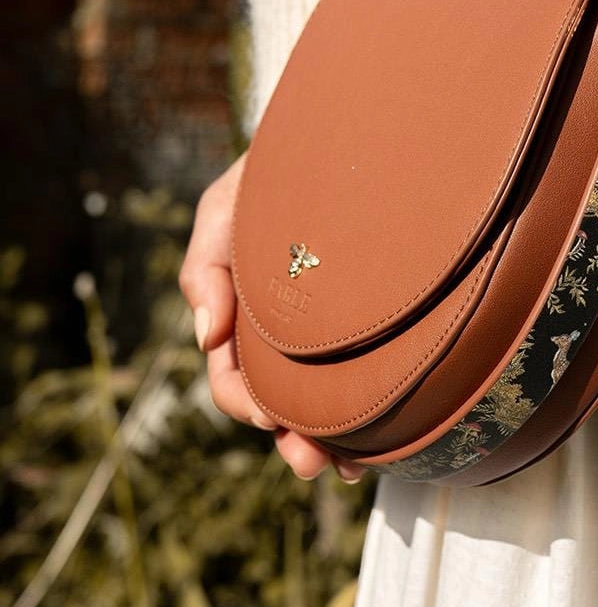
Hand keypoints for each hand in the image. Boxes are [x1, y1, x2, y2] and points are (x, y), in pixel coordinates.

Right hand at [179, 151, 366, 483]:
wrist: (341, 140)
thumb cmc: (273, 172)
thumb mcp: (227, 206)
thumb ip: (207, 265)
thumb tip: (205, 336)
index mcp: (241, 312)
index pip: (230, 374)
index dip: (243, 401)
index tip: (270, 416)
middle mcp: (281, 332)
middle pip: (278, 402)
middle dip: (290, 439)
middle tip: (314, 463)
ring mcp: (326, 332)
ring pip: (322, 400)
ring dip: (329, 440)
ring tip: (348, 467)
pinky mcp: (371, 324)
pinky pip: (367, 375)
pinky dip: (369, 413)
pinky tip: (383, 441)